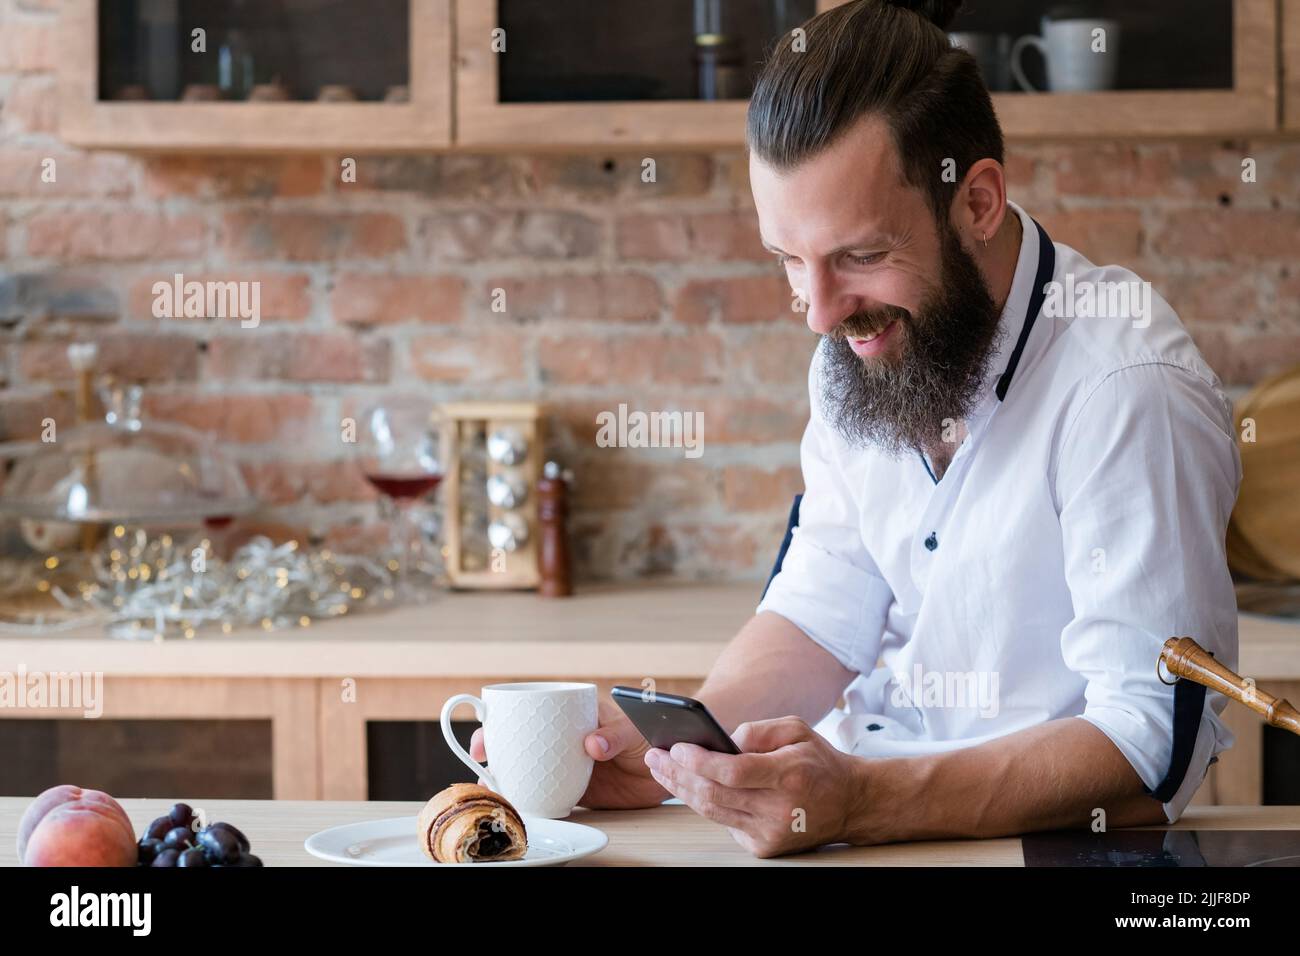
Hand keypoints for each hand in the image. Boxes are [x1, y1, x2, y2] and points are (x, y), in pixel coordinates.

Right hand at [469, 696, 669, 808]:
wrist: (669, 766)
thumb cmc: (652, 734)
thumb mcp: (634, 728)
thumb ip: (614, 733)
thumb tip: (591, 744)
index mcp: (570, 714)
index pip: (530, 711)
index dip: (501, 720)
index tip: (487, 734)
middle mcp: (562, 739)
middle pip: (520, 742)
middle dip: (495, 750)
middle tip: (480, 763)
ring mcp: (565, 764)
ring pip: (528, 769)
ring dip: (507, 777)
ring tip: (490, 789)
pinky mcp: (575, 790)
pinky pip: (548, 794)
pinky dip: (532, 800)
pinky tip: (518, 807)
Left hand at [643, 715, 863, 857]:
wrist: (850, 803)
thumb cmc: (818, 761)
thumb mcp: (797, 728)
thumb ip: (759, 730)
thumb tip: (721, 741)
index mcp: (789, 775)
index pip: (733, 772)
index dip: (699, 761)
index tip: (675, 747)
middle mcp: (779, 809)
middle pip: (714, 794)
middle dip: (677, 774)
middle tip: (654, 757)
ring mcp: (770, 833)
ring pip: (712, 811)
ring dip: (681, 789)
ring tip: (661, 769)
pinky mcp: (764, 847)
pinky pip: (724, 822)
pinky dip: (705, 803)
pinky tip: (688, 786)